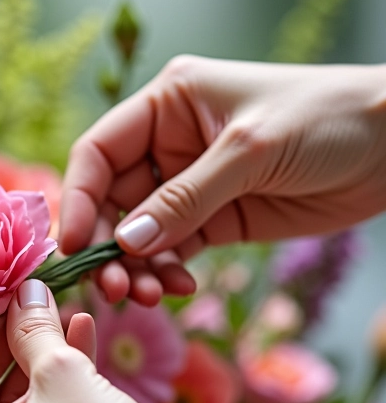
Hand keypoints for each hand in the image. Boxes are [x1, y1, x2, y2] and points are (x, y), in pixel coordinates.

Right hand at [61, 56, 385, 302]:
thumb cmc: (326, 119)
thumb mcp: (250, 151)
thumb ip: (185, 199)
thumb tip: (127, 244)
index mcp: (165, 106)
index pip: (99, 153)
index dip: (80, 199)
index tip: (75, 247)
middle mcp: (167, 146)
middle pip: (112, 202)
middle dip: (108, 246)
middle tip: (114, 287)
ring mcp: (189, 186)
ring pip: (139, 235)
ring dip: (136, 269)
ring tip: (146, 296)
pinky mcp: (213, 220)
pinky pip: (173, 252)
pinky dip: (167, 274)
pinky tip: (179, 289)